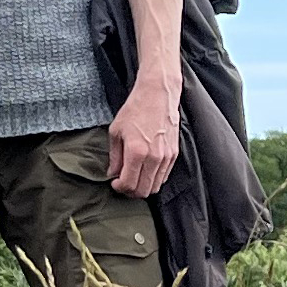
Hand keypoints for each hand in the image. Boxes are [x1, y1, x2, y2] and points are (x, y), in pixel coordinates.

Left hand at [108, 75, 183, 197]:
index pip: (128, 184)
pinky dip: (154, 178)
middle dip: (131, 191)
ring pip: (155, 186)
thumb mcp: (116, 131)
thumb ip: (114, 157)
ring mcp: (166, 157)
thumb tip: (113, 173)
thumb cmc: (135, 109)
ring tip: (134, 177)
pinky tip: (145, 170)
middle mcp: (154, 158)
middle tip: (123, 183)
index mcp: (136, 152)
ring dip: (143, 187)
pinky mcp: (174, 154)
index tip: (114, 182)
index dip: (119, 188)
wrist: (158, 94)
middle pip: (143, 191)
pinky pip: (164, 176)